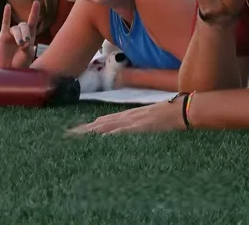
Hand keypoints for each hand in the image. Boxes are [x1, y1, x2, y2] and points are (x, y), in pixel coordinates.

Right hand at [0, 1, 39, 68]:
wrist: (10, 69)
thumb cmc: (21, 64)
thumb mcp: (27, 57)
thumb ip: (27, 49)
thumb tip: (27, 42)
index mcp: (30, 37)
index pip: (33, 22)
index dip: (34, 12)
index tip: (36, 2)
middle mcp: (21, 33)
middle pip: (24, 25)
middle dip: (25, 33)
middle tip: (24, 43)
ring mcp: (12, 34)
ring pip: (15, 28)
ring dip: (18, 35)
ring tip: (20, 44)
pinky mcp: (3, 36)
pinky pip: (5, 23)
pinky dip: (6, 15)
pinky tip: (7, 6)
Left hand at [68, 100, 184, 135]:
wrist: (182, 110)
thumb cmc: (169, 116)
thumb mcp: (149, 123)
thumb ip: (137, 127)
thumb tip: (124, 135)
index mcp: (128, 117)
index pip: (103, 123)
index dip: (88, 128)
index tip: (74, 132)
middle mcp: (127, 118)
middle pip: (100, 124)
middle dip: (83, 130)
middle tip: (66, 135)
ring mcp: (132, 122)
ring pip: (106, 126)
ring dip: (90, 132)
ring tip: (75, 136)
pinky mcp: (140, 126)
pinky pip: (122, 130)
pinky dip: (110, 134)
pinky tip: (100, 138)